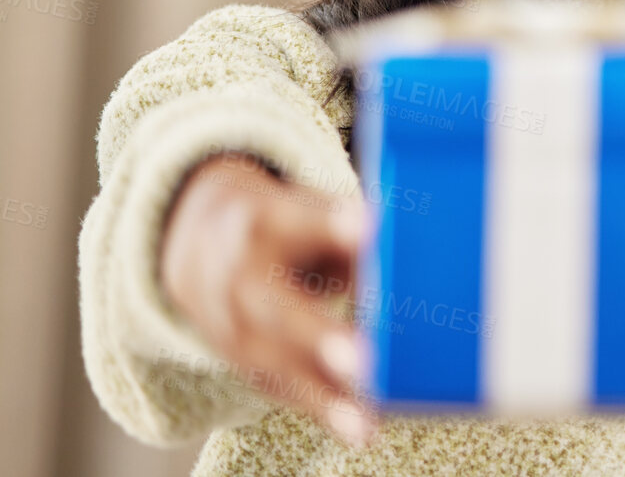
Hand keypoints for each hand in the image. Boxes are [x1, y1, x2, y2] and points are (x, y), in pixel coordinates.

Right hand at [157, 151, 376, 447]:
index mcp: (263, 221)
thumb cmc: (286, 226)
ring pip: (277, 364)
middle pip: (277, 308)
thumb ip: (354, 238)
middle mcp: (240, 278)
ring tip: (365, 422)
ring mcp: (234, 328)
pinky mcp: (243, 363)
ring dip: (325, 395)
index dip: (332, 225)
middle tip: (361, 358)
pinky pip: (283, 390)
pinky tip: (361, 428)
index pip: (297, 220)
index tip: (368, 225)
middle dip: (319, 336)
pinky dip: (323, 410)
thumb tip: (408, 270)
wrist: (199, 248)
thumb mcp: (311, 212)